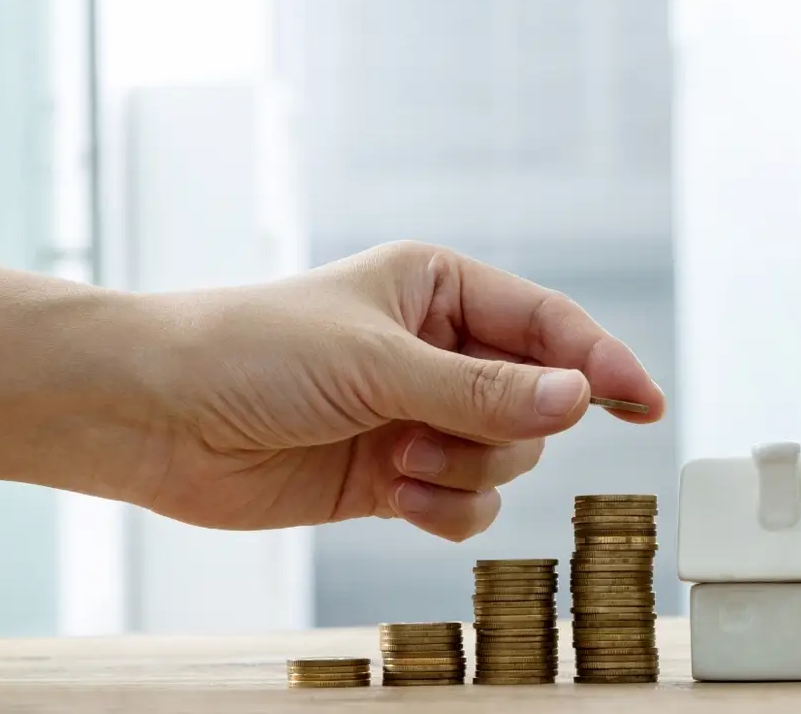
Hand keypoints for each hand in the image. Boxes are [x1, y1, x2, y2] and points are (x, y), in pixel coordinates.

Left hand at [113, 241, 664, 540]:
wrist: (156, 416)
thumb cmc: (251, 353)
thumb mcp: (378, 362)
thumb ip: (484, 390)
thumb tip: (581, 399)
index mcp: (438, 288)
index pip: (548, 325)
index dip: (601, 361)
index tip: (644, 403)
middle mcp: (436, 350)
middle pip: (536, 404)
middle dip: (499, 431)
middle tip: (433, 431)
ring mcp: (417, 416)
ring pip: (505, 462)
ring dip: (461, 472)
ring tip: (395, 460)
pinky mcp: (394, 477)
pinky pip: (466, 506)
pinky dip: (444, 511)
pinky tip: (396, 496)